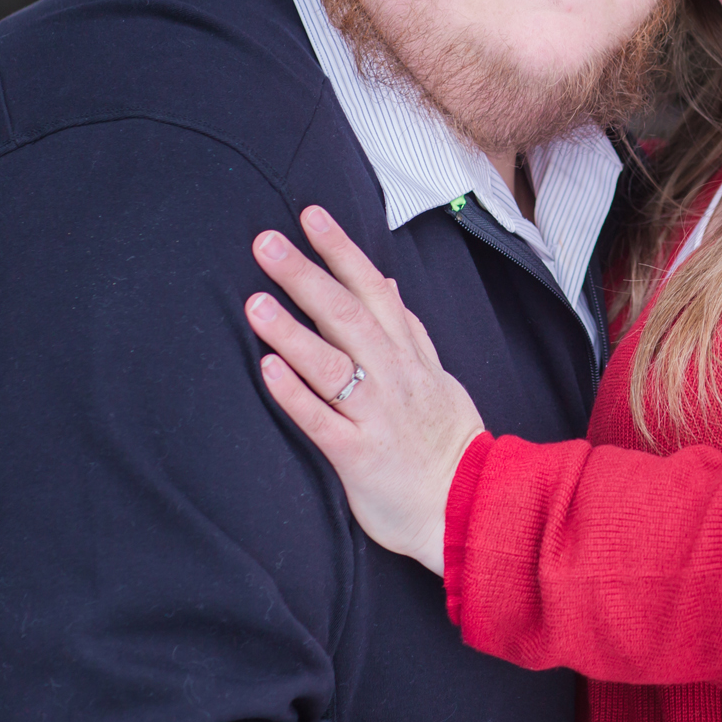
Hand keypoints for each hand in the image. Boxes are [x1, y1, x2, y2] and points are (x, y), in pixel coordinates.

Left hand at [246, 206, 484, 574]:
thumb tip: (388, 282)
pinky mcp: (359, 455)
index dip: (341, 251)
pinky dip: (295, 395)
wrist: (467, 506)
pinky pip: (323, 421)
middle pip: (347, 316)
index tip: (309, 215)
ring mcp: (376, 415)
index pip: (373, 289)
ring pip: (333, 365)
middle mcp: (392, 376)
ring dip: (293, 332)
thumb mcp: (437, 376)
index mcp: (408, 355)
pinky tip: (267, 371)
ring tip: (255, 302)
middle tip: (265, 242)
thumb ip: (410, 330)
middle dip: (306, 276)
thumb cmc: (445, 441)